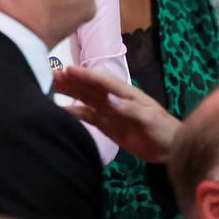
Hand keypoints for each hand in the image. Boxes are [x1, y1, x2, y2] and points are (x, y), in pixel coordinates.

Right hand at [54, 66, 179, 162]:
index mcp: (124, 91)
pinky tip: (60, 110)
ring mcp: (107, 110)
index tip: (67, 69)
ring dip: (68, 91)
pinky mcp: (105, 124)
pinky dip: (73, 112)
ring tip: (49, 85)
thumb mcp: (148, 118)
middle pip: (88, 86)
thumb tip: (108, 99)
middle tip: (49, 75)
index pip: (101, 80)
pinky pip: (86, 116)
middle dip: (70, 79)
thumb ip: (128, 108)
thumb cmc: (162, 128)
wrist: (169, 149)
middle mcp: (112, 98)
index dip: (84, 74)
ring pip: (83, 98)